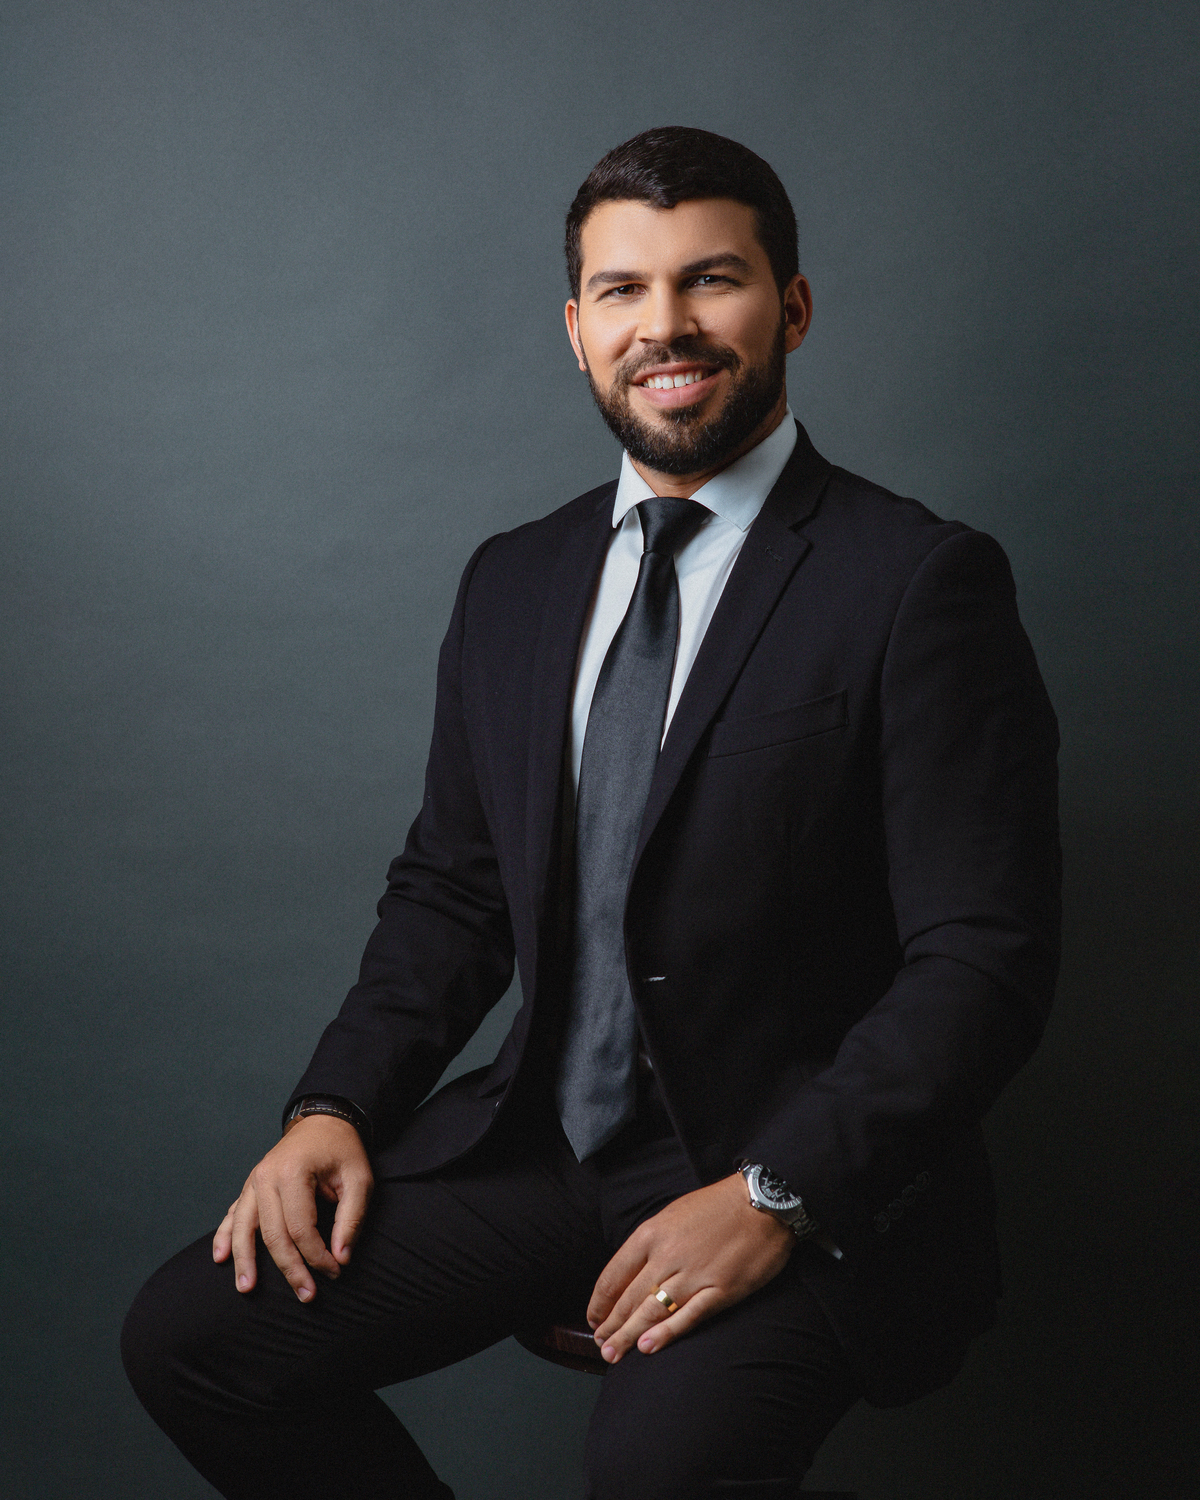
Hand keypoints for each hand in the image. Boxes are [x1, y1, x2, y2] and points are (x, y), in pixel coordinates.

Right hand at [212, 1114, 372, 1301]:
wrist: (324, 1121)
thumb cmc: (343, 1150)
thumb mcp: (360, 1179)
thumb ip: (351, 1218)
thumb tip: (341, 1257)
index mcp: (294, 1172)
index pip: (301, 1228)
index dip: (317, 1256)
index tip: (335, 1271)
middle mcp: (266, 1176)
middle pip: (272, 1234)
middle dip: (289, 1268)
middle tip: (306, 1295)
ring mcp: (254, 1180)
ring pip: (244, 1228)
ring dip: (245, 1260)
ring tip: (247, 1289)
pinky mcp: (250, 1185)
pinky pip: (233, 1214)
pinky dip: (225, 1236)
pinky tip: (220, 1257)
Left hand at [587, 1172, 793, 1362]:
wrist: (763, 1202)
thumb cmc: (718, 1207)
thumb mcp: (674, 1214)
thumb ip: (652, 1243)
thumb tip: (631, 1272)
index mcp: (652, 1233)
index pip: (614, 1274)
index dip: (600, 1301)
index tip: (594, 1317)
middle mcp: (667, 1255)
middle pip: (629, 1298)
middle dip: (611, 1325)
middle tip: (601, 1345)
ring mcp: (694, 1274)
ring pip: (652, 1311)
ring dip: (628, 1335)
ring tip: (614, 1354)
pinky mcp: (720, 1290)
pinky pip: (687, 1316)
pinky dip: (665, 1334)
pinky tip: (647, 1347)